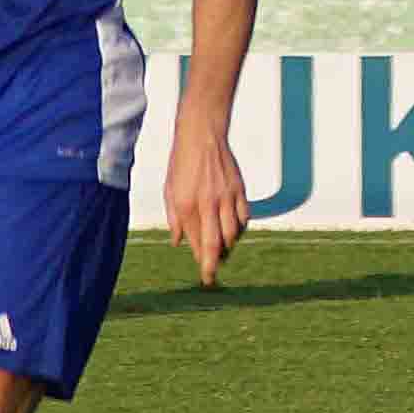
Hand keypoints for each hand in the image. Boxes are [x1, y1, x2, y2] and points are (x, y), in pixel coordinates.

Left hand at [166, 131, 248, 286]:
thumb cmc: (182, 164)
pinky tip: (233, 231)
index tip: (205, 276)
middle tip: (213, 276)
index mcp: (187, 205)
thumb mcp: (169, 191)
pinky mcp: (239, 189)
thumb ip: (174, 219)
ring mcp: (226, 197)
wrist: (202, 136)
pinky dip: (240, 228)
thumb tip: (177, 242)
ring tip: (223, 252)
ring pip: (232, 232)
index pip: (196, 243)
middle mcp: (208, 204)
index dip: (202, 262)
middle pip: (215, 243)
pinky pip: (244, 216)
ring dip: (228, 246)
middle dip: (214, 263)